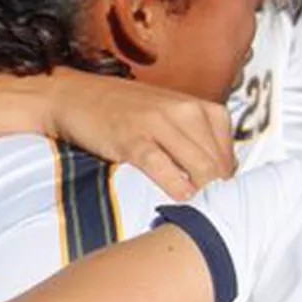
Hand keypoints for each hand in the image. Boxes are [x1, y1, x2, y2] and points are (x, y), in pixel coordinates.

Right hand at [29, 74, 234, 200]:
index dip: (226, 175)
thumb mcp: (168, 113)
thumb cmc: (125, 109)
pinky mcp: (133, 140)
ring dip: (203, 191)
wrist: (72, 96)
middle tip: (211, 206)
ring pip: (200, 166)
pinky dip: (178, 188)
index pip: (228, 149)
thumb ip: (196, 136)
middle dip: (218, 188)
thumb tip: (224, 171)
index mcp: (196, 105)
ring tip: (199, 206)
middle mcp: (183, 110)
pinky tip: (181, 199)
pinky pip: (165, 169)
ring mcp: (157, 124)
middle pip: (217, 162)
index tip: (218, 190)